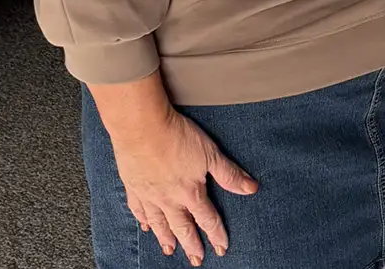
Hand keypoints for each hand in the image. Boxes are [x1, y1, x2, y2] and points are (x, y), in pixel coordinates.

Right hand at [110, 107, 257, 264]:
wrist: (143, 128)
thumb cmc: (178, 137)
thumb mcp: (210, 154)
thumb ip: (229, 174)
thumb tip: (251, 188)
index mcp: (190, 192)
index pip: (207, 219)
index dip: (216, 234)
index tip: (221, 248)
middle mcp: (169, 199)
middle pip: (183, 227)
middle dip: (192, 245)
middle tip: (197, 260)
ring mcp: (149, 195)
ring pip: (159, 223)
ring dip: (166, 238)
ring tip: (170, 250)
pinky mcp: (133, 187)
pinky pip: (138, 210)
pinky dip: (143, 221)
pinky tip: (145, 227)